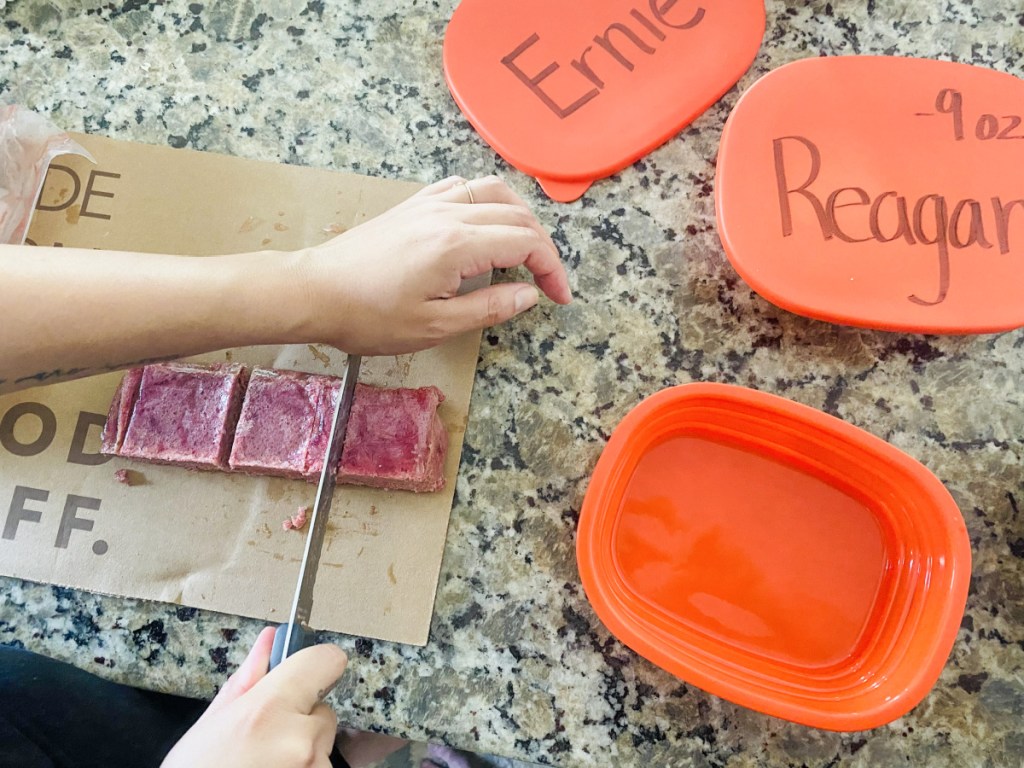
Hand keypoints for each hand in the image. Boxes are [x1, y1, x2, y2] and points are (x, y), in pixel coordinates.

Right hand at [161, 627, 347, 767]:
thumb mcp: (210, 726)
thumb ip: (247, 680)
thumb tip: (269, 638)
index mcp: (269, 711)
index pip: (326, 661)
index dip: (315, 667)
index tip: (304, 678)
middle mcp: (299, 740)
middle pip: (322, 713)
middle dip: (299, 723)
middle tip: (263, 745)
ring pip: (322, 747)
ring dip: (302, 755)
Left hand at [297, 175, 572, 354]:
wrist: (315, 292)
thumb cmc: (369, 316)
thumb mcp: (434, 325)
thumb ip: (488, 307)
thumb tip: (529, 295)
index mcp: (457, 244)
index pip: (525, 242)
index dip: (551, 269)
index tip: (558, 298)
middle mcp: (448, 213)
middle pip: (516, 214)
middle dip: (542, 248)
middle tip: (547, 283)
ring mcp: (428, 204)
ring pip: (492, 190)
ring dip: (519, 216)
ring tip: (525, 250)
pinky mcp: (412, 206)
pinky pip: (461, 187)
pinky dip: (486, 201)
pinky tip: (483, 225)